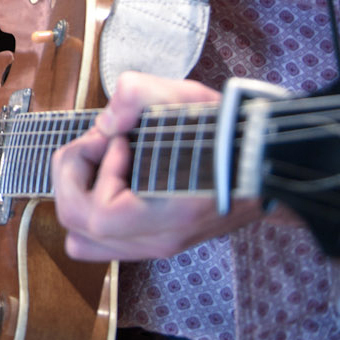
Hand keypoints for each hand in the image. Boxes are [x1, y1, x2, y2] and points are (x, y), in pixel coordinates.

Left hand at [50, 71, 263, 260]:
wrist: (265, 159)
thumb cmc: (226, 130)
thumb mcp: (186, 96)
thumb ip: (136, 94)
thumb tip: (103, 123)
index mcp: (171, 215)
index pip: (97, 216)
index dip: (92, 171)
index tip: (119, 138)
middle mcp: (161, 240)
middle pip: (79, 232)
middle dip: (74, 179)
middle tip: (99, 145)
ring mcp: (159, 244)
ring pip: (84, 242)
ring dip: (80, 196)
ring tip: (104, 162)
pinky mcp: (156, 238)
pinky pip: (102, 238)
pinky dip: (95, 205)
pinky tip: (119, 175)